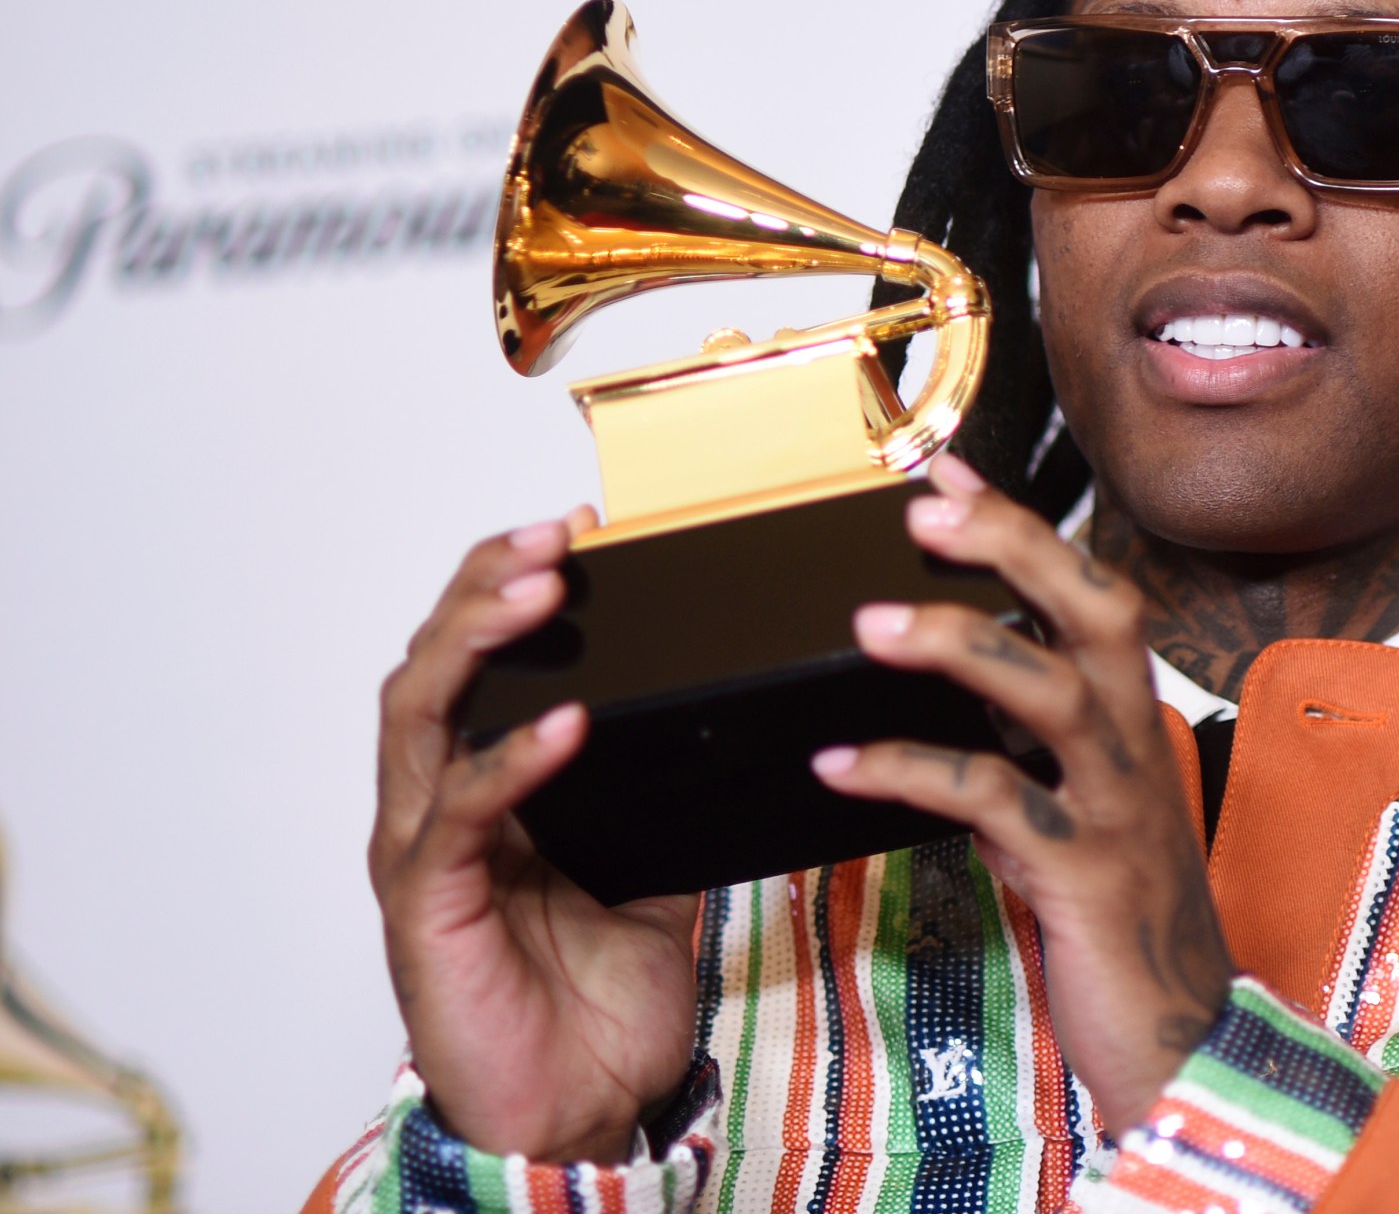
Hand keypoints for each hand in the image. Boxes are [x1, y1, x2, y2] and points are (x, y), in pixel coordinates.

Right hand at [369, 511, 699, 1163]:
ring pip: (419, 713)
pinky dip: (508, 763)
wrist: (578, 1115)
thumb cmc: (598, 1004)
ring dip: (476, 641)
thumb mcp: (657, 873)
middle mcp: (440, 803)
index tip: (587, 528)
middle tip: (556, 536)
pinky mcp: (427, 908)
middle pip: (434, 660)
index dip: (517, 582)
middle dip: (487, 585)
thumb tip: (734, 720)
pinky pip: (458, 816)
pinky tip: (563, 727)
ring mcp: (425, 851)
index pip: (483, 657)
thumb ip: (669, 795)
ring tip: (538, 589)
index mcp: (490, 786)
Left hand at [812, 457, 1232, 1134]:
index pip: (1087, 595)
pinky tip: (839, 763)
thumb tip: (958, 704)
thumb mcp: (1074, 818)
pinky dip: (907, 770)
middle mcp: (1132, 747)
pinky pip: (991, 799)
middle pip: (1092, 608)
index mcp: (1129, 724)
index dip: (1021, 530)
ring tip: (867, 622)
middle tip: (927, 509)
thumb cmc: (1122, 927)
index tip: (947, 475)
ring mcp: (1114, 805)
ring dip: (956, 643)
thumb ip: (1028, 756)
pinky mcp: (1082, 870)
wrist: (1183, 1040)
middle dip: (1014, 547)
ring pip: (1046, 689)